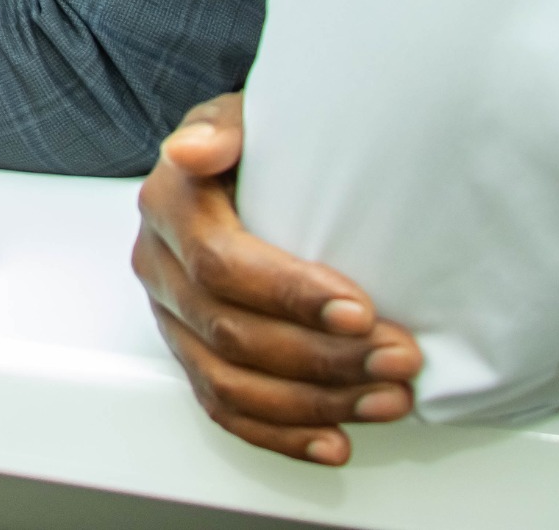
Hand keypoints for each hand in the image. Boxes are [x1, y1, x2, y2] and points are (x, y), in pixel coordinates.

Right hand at [133, 93, 422, 463]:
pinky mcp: (189, 353)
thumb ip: (225, 127)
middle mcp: (159, 265)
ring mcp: (171, 317)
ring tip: (386, 400)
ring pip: (229, 382)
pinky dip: (281, 436)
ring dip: (313, 403)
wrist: (237, 167)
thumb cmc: (255, 145)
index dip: (289, 294)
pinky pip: (223, 409)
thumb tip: (195, 149)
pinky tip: (334, 442)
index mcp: (168, 206)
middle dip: (322, 357)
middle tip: (398, 359)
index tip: (359, 309)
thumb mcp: (248, 117)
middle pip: (230, 332)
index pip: (220, 264)